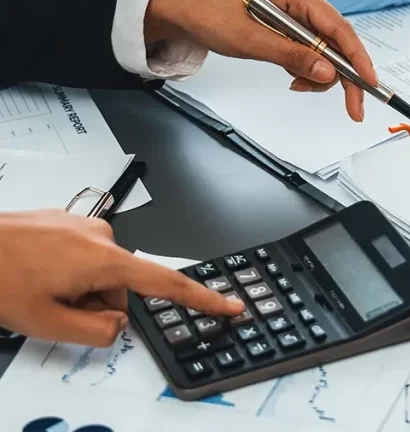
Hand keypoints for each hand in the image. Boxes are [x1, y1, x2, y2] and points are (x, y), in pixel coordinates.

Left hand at [0, 210, 242, 346]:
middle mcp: (102, 236)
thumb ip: (96, 332)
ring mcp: (84, 225)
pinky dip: (62, 272)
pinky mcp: (67, 221)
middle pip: (120, 287)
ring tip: (37, 287)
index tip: (231, 305)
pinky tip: (34, 273)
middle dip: (93, 304)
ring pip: (97, 273)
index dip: (204, 299)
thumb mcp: (46, 324)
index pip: (167, 285)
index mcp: (105, 260)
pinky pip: (79, 256)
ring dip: (75, 288)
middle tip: (54, 308)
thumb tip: (116, 325)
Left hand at [146, 0, 377, 121]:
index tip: (370, 83)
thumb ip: (293, 56)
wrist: (191, 12)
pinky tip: (292, 76)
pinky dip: (308, 70)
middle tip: (352, 109)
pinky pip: (315, 54)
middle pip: (340, 44)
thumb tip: (328, 73)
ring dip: (318, 75)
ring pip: (329, 53)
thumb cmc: (215, 17)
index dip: (359, 58)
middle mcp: (308, 0)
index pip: (340, 29)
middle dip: (343, 76)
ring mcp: (304, 14)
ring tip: (295, 84)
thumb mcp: (253, 42)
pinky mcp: (297, 27)